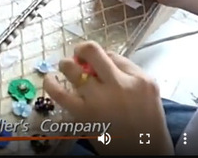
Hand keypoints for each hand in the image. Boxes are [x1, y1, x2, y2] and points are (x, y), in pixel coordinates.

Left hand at [44, 41, 172, 154]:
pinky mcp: (84, 113)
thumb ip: (128, 75)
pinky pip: (60, 93)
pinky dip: (50, 84)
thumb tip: (100, 61)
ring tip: (66, 67)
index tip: (99, 66)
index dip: (102, 58)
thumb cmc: (146, 125)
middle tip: (78, 56)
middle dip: (81, 50)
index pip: (112, 55)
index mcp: (140, 79)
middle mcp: (120, 84)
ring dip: (66, 65)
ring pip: (72, 68)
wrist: (145, 153)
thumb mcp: (148, 94)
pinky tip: (49, 79)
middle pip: (92, 51)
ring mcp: (100, 98)